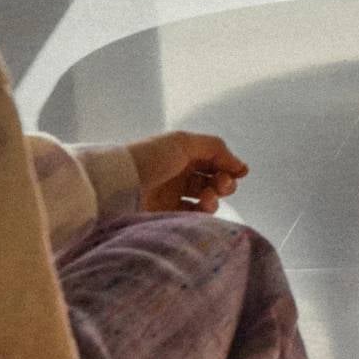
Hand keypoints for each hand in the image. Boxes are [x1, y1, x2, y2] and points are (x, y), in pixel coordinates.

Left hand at [127, 131, 247, 213]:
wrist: (117, 184)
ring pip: (206, 199)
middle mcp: (178, 175)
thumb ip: (216, 148)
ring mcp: (172, 197)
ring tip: (207, 199)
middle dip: (224, 182)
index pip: (214, 161)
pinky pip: (193, 217)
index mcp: (182, 154)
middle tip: (221, 185)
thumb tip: (240, 166)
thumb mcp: (184, 142)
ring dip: (214, 198)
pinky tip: (201, 209)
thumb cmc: (150, 158)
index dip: (229, 165)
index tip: (239, 172)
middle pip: (213, 180)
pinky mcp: (166, 216)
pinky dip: (203, 214)